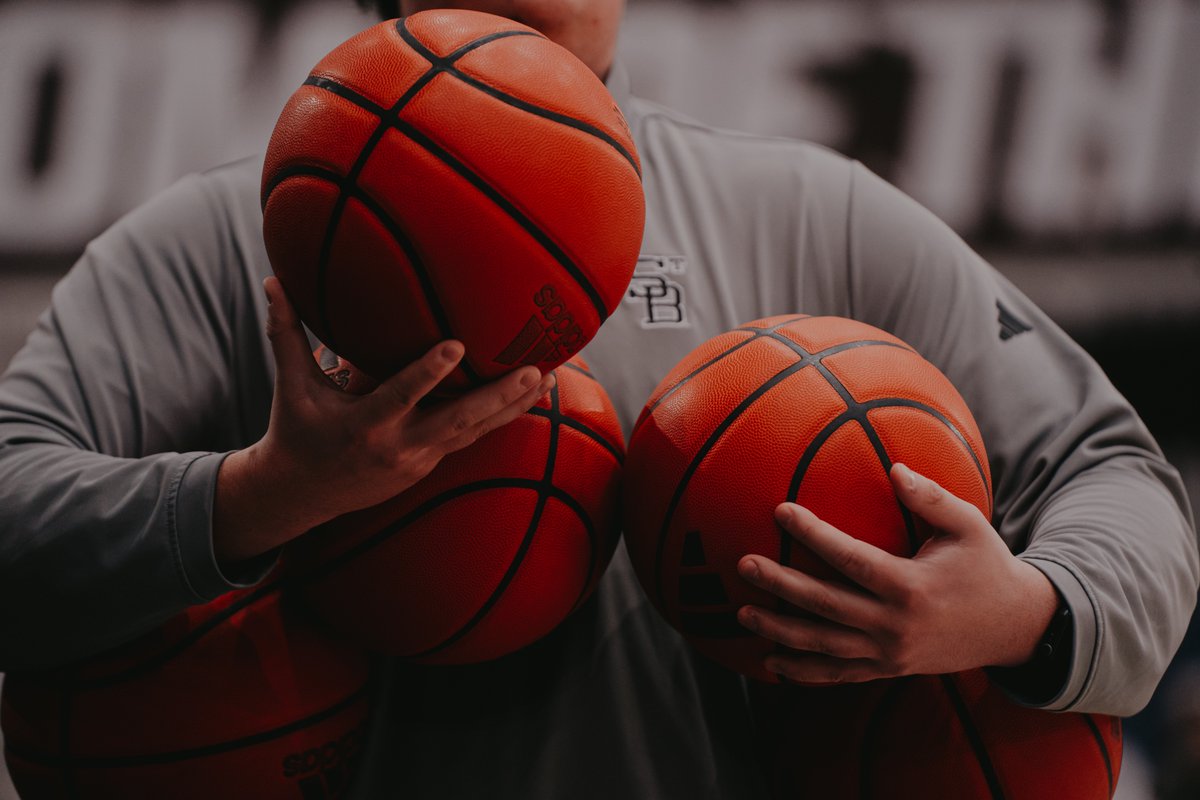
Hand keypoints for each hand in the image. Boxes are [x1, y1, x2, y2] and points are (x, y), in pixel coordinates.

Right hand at [213, 277, 553, 562]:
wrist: (302, 494)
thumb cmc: (295, 429)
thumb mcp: (290, 385)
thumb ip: (285, 332)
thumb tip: (273, 280)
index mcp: (363, 425)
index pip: (400, 396)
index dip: (428, 374)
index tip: (456, 346)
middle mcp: (397, 446)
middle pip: (457, 421)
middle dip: (497, 397)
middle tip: (534, 369)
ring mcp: (419, 459)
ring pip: (474, 432)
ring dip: (512, 406)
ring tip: (549, 376)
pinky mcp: (430, 463)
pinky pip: (472, 438)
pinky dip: (502, 418)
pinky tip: (533, 395)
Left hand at [735, 463, 1057, 683]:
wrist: (1015, 629)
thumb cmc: (987, 567)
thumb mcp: (969, 526)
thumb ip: (930, 497)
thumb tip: (894, 467)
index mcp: (911, 587)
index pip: (851, 559)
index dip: (813, 535)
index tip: (781, 511)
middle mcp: (896, 625)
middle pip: (825, 606)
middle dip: (781, 585)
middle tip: (744, 565)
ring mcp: (890, 654)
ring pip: (824, 647)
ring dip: (780, 632)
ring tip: (743, 613)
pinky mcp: (888, 670)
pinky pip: (839, 675)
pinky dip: (804, 672)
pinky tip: (771, 662)